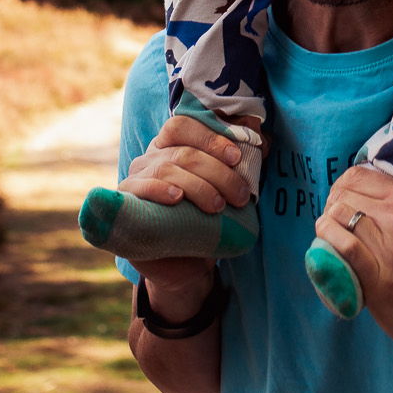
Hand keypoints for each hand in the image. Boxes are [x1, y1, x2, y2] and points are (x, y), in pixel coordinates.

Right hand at [119, 113, 260, 322]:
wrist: (186, 266)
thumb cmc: (206, 221)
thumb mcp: (226, 191)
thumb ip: (240, 166)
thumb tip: (265, 142)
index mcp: (172, 146)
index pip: (184, 126)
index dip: (211, 137)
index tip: (237, 157)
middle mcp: (150, 158)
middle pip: (182, 152)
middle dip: (217, 171)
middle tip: (240, 195)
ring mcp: (135, 180)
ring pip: (166, 168)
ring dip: (197, 185)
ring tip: (218, 205)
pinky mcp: (127, 205)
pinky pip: (140, 189)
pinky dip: (159, 190)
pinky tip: (177, 197)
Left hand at [314, 166, 392, 359]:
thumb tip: (372, 181)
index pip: (359, 175)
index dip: (342, 186)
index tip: (342, 200)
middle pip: (344, 193)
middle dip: (332, 204)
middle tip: (335, 221)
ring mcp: (388, 247)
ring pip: (338, 214)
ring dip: (327, 223)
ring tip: (332, 234)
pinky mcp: (376, 275)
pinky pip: (343, 245)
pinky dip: (328, 239)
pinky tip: (326, 243)